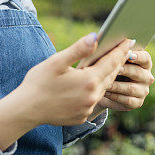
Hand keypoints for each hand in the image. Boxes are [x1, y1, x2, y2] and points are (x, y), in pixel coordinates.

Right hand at [12, 33, 134, 126]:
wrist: (26, 110)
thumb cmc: (38, 82)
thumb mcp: (56, 62)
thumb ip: (78, 49)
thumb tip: (95, 37)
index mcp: (89, 81)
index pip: (111, 62)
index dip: (120, 50)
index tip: (129, 40)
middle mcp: (92, 96)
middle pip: (110, 76)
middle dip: (117, 62)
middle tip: (124, 50)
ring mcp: (87, 108)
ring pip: (103, 89)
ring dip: (107, 76)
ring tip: (111, 64)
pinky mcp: (81, 116)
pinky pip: (93, 101)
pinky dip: (95, 90)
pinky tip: (93, 84)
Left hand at [90, 46, 152, 116]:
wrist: (101, 89)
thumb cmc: (104, 67)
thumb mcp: (105, 57)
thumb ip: (107, 49)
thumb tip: (96, 39)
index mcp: (143, 62)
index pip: (145, 58)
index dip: (138, 56)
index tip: (129, 54)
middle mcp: (147, 76)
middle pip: (138, 73)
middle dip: (125, 70)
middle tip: (114, 69)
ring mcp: (143, 90)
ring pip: (131, 88)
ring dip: (117, 85)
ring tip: (105, 83)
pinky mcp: (137, 103)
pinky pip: (127, 100)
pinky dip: (115, 96)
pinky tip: (105, 93)